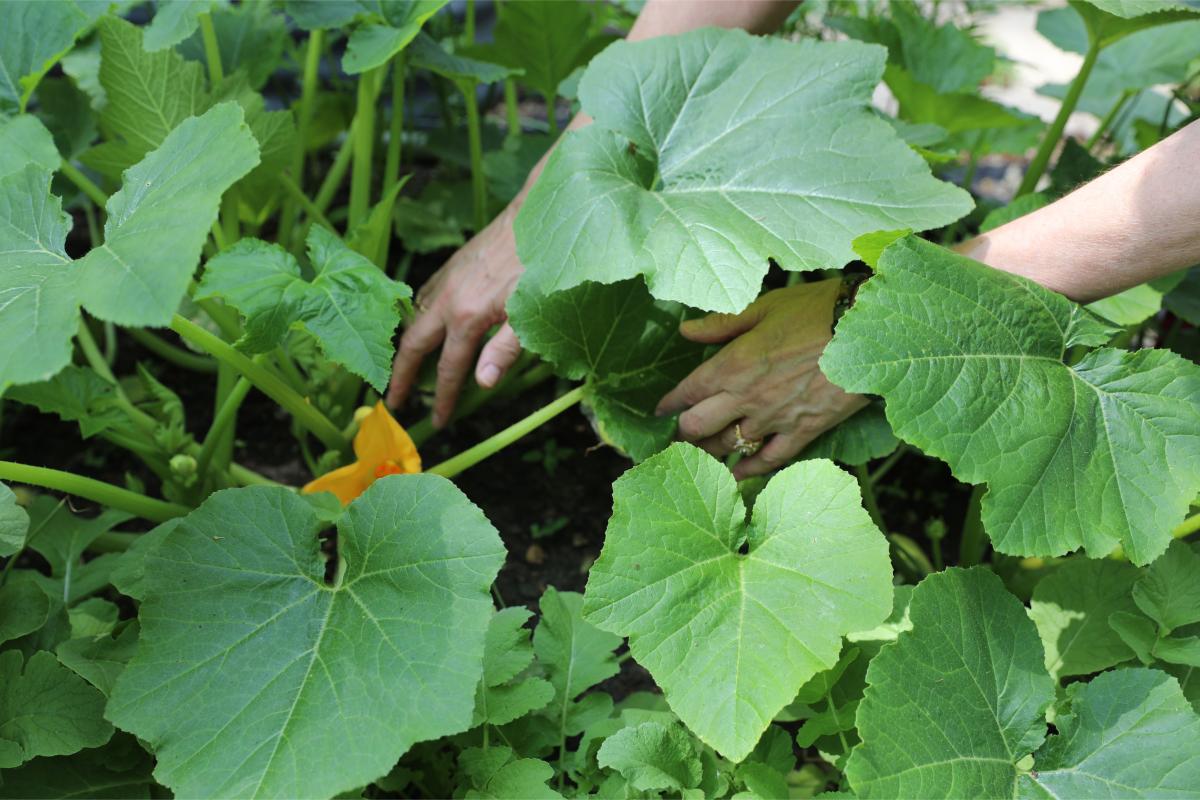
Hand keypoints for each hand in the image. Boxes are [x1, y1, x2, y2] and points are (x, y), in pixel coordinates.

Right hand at [386, 205, 524, 426]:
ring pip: (416, 318)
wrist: (539, 212)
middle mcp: (449, 299)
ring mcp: (448, 279)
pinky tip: (423, 320)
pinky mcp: (454, 264)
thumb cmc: (541, 264)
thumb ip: (506, 349)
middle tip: (396, 401)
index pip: (449, 368)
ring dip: (408, 346)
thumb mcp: (531, 312)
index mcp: (468, 316)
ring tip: (404, 367)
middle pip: (415, 344)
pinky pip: (424, 296)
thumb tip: (482, 383)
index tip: (440, 422)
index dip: (444, 398)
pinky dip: (416, 315)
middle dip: (403, 376)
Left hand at [656, 279, 867, 478]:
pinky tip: (736, 475)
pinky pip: (769, 460)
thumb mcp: (764, 307)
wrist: (868, 332)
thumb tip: (685, 331)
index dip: (668, 404)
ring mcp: (774, 418)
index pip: (687, 392)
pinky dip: (749, 471)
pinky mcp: (802, 432)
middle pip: (697, 428)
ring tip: (696, 458)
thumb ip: (721, 325)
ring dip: (707, 454)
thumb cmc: (816, 310)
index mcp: (732, 363)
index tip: (659, 410)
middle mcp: (746, 396)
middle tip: (674, 438)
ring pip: (727, 447)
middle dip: (681, 434)